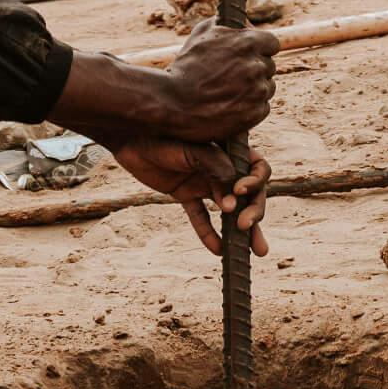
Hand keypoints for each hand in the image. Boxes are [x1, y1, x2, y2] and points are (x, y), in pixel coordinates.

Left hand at [107, 140, 269, 256]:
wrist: (130, 136)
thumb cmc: (164, 135)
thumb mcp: (193, 150)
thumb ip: (216, 169)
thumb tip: (235, 199)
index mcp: (229, 150)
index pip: (257, 168)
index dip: (254, 182)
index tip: (238, 192)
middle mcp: (221, 167)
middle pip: (248, 194)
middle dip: (253, 211)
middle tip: (246, 226)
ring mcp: (203, 182)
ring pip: (228, 209)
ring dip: (241, 231)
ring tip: (253, 252)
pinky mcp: (185, 194)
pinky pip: (200, 216)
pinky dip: (208, 233)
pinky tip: (217, 250)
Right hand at [155, 19, 278, 141]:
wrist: (172, 103)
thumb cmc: (185, 68)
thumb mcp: (201, 35)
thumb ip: (223, 24)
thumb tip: (239, 23)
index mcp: (248, 43)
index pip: (272, 43)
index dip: (262, 48)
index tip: (254, 53)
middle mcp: (257, 65)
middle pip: (268, 66)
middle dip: (255, 69)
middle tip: (235, 75)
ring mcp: (258, 91)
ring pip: (267, 87)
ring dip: (254, 88)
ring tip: (230, 92)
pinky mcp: (255, 113)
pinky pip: (262, 107)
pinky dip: (251, 107)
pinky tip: (232, 105)